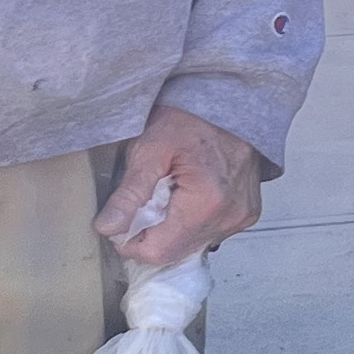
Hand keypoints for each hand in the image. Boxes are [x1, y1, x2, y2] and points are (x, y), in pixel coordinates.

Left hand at [98, 105, 260, 266]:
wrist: (230, 101)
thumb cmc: (191, 118)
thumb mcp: (150, 148)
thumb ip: (129, 193)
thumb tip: (108, 227)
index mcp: (207, 203)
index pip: (159, 252)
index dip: (131, 243)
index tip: (121, 221)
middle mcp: (229, 217)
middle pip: (175, 252)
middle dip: (152, 233)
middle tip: (144, 200)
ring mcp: (241, 217)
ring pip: (191, 245)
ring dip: (171, 228)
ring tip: (168, 193)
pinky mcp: (246, 214)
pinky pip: (208, 233)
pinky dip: (190, 221)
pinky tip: (187, 195)